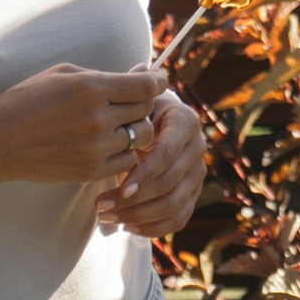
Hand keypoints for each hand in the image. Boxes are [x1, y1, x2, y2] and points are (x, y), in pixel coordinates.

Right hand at [0, 63, 169, 190]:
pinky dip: (124, 151)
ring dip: (136, 128)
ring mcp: (95, 148)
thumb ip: (105, 74)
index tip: (156, 79)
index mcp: (92, 88)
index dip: (156, 80)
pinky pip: (126, 161)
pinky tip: (110, 143)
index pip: (145, 85)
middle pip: (145, 110)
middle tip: (133, 100)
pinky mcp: (90, 171)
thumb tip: (143, 72)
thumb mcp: (64, 74)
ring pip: (140, 137)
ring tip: (120, 122)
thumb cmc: (28, 100)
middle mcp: (98, 119)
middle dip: (144, 103)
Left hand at [99, 87, 207, 238]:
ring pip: (173, 205)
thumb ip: (135, 92)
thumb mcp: (136, 100)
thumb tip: (141, 71)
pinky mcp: (193, 194)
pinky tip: (126, 226)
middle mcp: (198, 147)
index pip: (167, 154)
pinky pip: (178, 218)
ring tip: (107, 216)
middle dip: (133, 200)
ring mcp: (198, 173)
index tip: (118, 188)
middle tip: (100, 206)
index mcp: (186, 121)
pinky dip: (153, 228)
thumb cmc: (136, 111)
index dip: (144, 174)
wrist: (152, 123)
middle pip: (170, 184)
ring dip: (138, 216)